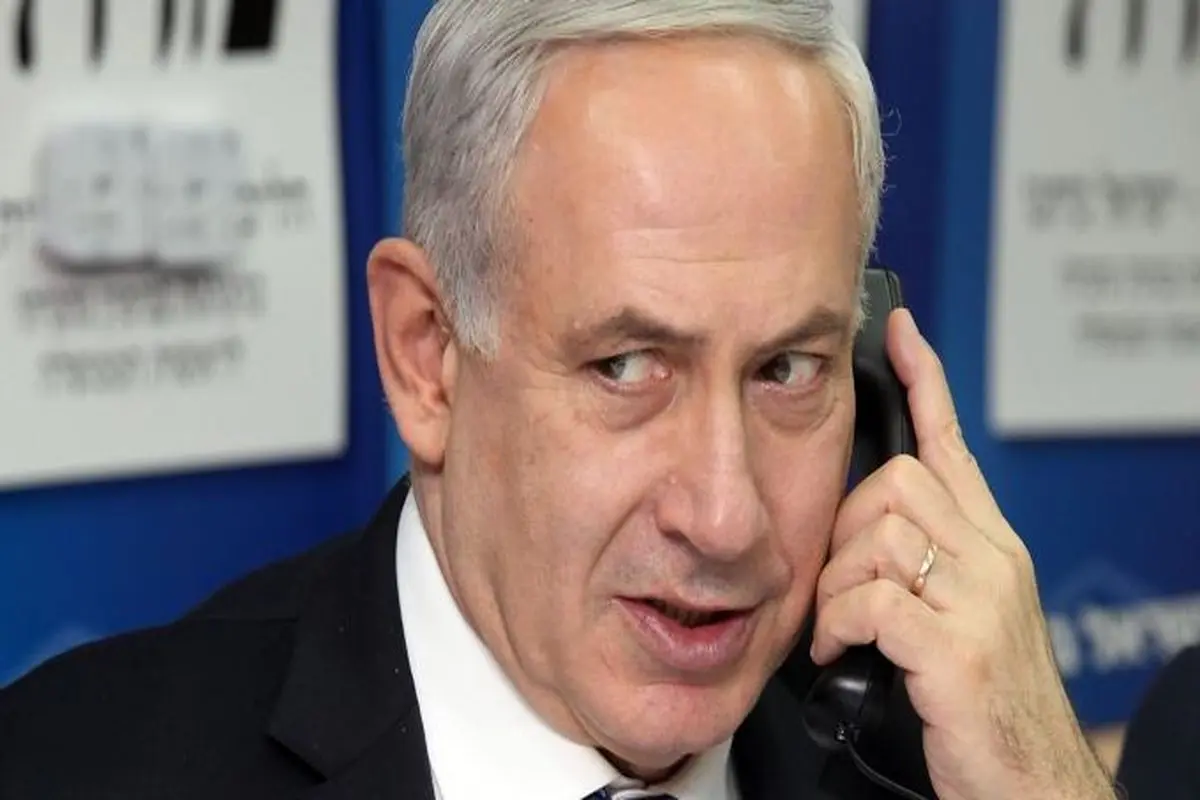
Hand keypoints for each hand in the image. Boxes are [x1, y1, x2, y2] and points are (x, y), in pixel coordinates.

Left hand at [810, 309, 1115, 799]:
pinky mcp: (955, 648)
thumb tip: (861, 543)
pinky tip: (840, 652)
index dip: (923, 382)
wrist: (1034, 780)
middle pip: (897, 481)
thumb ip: (923, 568)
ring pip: (878, 534)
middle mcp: (993, 560)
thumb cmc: (983, 703)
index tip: (897, 331)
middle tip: (840, 585)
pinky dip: (837, 624)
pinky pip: (869, 598)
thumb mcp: (962, 617)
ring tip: (840, 630)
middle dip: (846, 528)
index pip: (952, 443)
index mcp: (991, 546)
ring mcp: (980, 601)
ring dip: (835, 585)